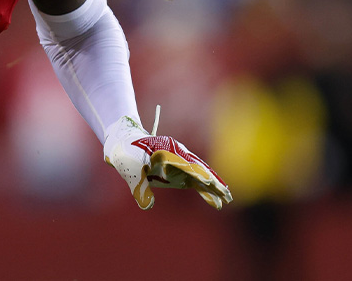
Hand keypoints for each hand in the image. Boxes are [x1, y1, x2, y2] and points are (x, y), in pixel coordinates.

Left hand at [102, 116, 231, 209]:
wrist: (124, 145)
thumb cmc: (127, 156)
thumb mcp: (131, 172)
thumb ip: (140, 189)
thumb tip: (148, 206)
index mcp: (167, 150)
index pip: (185, 163)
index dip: (197, 173)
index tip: (208, 181)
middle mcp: (178, 154)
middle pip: (199, 168)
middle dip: (212, 181)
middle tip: (226, 194)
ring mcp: (181, 163)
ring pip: (201, 175)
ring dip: (214, 187)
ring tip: (227, 199)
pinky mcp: (180, 172)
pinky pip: (196, 182)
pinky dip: (205, 192)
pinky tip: (216, 203)